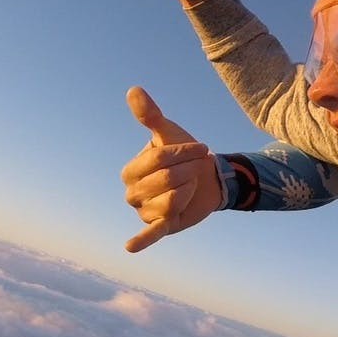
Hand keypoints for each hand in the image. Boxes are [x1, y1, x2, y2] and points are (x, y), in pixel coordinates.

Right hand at [120, 86, 222, 251]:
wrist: (207, 177)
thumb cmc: (183, 154)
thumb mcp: (168, 133)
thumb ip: (150, 115)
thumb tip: (133, 90)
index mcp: (130, 171)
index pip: (158, 160)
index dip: (184, 153)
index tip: (202, 150)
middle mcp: (133, 193)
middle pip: (166, 180)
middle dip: (189, 171)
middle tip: (196, 169)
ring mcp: (145, 212)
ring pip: (170, 201)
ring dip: (188, 190)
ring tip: (190, 186)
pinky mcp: (161, 227)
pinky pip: (149, 234)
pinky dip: (141, 240)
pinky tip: (131, 246)